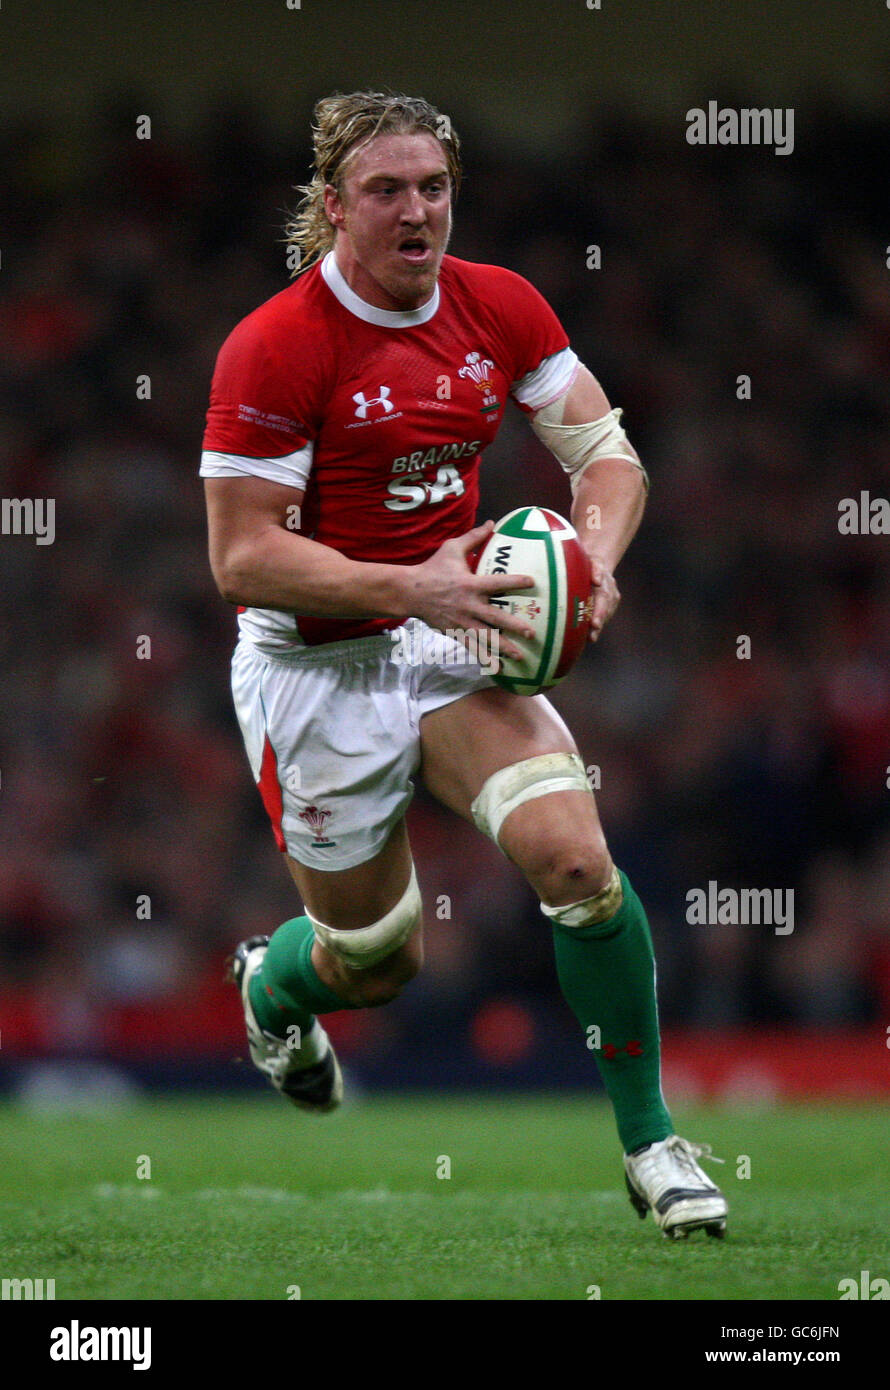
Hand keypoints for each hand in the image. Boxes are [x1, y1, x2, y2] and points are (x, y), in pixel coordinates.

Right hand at [407, 521, 535, 659]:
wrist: (409, 592)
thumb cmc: (432, 568)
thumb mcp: (451, 549)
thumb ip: (473, 538)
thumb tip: (492, 523)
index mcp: (469, 584)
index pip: (496, 582)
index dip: (514, 581)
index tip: (532, 582)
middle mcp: (467, 605)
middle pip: (494, 618)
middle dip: (513, 626)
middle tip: (532, 633)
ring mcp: (460, 621)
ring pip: (485, 637)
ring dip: (503, 647)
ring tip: (521, 655)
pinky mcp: (454, 632)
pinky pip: (471, 647)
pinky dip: (484, 657)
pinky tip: (498, 666)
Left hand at [586, 556, 619, 641]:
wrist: (597, 564)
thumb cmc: (590, 562)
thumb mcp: (592, 560)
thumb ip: (595, 568)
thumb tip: (596, 580)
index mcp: (605, 581)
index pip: (604, 598)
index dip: (600, 612)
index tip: (595, 623)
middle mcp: (611, 592)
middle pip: (606, 609)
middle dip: (599, 622)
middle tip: (592, 635)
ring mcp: (611, 599)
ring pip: (606, 615)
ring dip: (599, 627)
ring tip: (591, 637)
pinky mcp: (609, 605)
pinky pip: (604, 616)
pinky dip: (598, 626)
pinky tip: (591, 635)